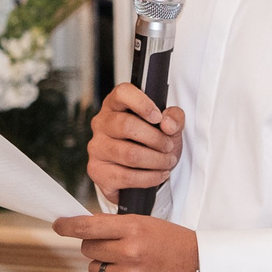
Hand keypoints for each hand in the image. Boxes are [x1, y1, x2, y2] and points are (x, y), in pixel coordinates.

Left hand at [55, 214, 199, 271]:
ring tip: (130, 268)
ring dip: (106, 271)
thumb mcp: (148, 224)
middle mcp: (131, 252)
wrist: (203, 268)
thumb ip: (118, 227)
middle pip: (89, 250)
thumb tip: (85, 228)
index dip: (69, 226)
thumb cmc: (175, 244)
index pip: (89, 226)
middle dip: (97, 249)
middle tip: (116, 250)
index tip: (58, 226)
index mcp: (134, 228)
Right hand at [87, 83, 183, 205]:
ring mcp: (97, 147)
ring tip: (167, 162)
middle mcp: (101, 123)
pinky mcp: (97, 171)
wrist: (139, 173)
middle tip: (169, 147)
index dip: (142, 103)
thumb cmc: (150, 143)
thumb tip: (168, 124)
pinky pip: (126, 176)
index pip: (122, 93)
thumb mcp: (168, 126)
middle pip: (127, 125)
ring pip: (129, 154)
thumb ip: (174, 119)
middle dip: (156, 139)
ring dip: (156, 161)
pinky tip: (158, 175)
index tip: (158, 116)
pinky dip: (149, 178)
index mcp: (116, 105)